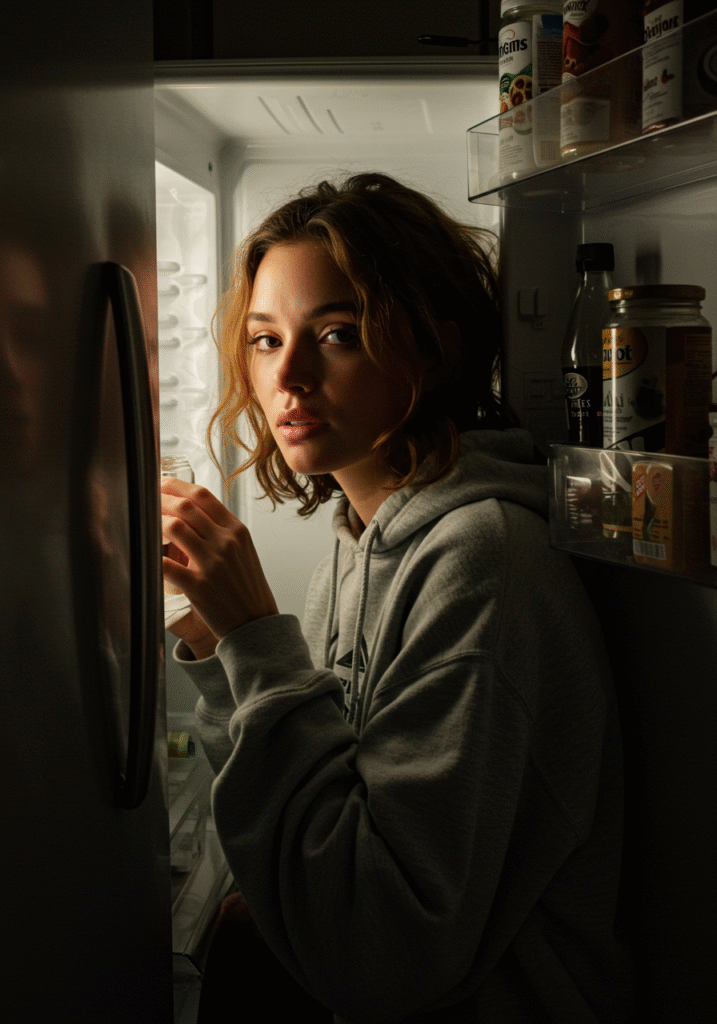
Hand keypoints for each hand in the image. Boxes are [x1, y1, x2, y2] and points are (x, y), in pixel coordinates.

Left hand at [161, 477, 278, 657]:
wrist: (256, 624)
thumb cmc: (247, 588)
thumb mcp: (243, 551)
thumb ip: (221, 530)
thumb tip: (192, 510)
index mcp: (236, 530)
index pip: (202, 496)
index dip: (176, 486)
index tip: (160, 484)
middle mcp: (226, 542)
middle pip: (186, 506)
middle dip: (160, 499)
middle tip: (146, 500)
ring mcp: (212, 563)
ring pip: (175, 528)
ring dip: (155, 523)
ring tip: (146, 526)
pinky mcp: (199, 586)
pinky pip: (166, 565)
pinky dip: (152, 556)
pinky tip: (145, 553)